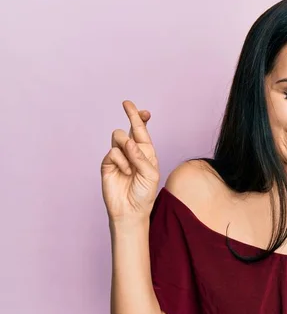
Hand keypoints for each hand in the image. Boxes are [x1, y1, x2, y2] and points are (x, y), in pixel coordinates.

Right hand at [101, 100, 159, 221]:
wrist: (130, 210)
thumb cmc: (144, 193)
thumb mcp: (150, 174)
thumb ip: (141, 156)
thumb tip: (129, 140)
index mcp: (146, 152)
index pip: (142, 131)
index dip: (141, 118)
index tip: (143, 110)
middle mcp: (132, 152)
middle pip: (130, 128)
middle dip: (131, 115)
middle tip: (127, 103)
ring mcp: (119, 157)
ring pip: (119, 136)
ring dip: (127, 147)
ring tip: (132, 165)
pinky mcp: (107, 163)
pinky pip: (112, 151)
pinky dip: (121, 161)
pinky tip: (125, 172)